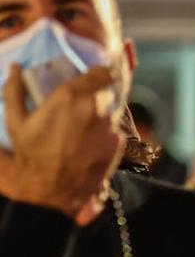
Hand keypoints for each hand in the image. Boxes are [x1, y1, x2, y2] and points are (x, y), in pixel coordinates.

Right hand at [4, 63, 121, 221]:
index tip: (91, 78)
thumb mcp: (16, 121)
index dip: (98, 74)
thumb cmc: (32, 154)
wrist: (54, 189)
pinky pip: (114, 130)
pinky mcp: (118, 143)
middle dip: (94, 96)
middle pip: (104, 93)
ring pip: (110, 112)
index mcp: (71, 96)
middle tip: (79, 108)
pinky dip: (105, 133)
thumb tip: (16, 67)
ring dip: (99, 116)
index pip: (101, 73)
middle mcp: (95, 107)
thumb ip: (15, 90)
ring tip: (82, 130)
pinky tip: (89, 144)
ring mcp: (110, 126)